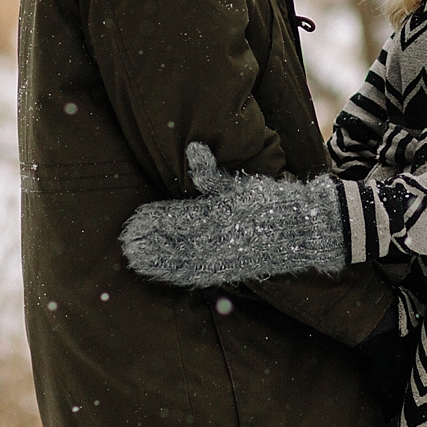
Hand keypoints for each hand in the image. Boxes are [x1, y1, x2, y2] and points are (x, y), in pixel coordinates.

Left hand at [121, 142, 348, 287]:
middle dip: (149, 243)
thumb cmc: (269, 200)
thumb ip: (212, 173)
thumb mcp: (240, 182)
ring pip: (182, 262)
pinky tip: (159, 273)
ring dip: (156, 261)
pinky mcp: (229, 270)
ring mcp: (224, 257)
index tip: (133, 218)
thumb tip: (193, 150)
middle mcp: (220, 238)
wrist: (302, 229)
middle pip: (175, 242)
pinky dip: (176, 275)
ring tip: (133, 259)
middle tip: (125, 242)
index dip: (155, 220)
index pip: (179, 218)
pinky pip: (198, 275)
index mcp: (220, 213)